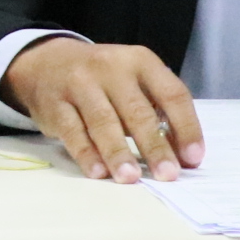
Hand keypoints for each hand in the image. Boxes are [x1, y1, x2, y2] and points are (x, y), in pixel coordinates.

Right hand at [1, 37, 202, 182]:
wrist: (46, 63)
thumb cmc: (102, 80)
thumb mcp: (133, 81)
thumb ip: (157, 111)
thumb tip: (182, 156)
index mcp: (140, 61)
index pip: (172, 94)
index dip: (186, 127)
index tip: (193, 158)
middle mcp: (111, 68)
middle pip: (137, 111)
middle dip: (154, 146)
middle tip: (167, 174)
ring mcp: (79, 84)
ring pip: (104, 122)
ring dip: (119, 153)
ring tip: (131, 178)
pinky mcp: (55, 104)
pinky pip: (72, 131)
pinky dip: (86, 154)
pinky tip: (98, 172)